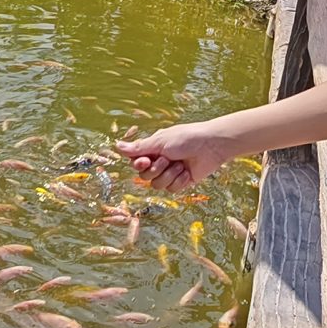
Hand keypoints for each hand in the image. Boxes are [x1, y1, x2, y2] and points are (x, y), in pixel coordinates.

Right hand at [117, 123, 240, 191]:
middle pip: (144, 177)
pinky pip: (172, 189)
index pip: (136, 163)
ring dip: (169, 175)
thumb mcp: (160, 142)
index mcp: (153, 150)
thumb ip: (138, 148)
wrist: (210, 146)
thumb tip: (116, 146)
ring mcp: (170, 173)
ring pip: (157, 185)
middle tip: (167, 159)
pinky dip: (179, 180)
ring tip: (180, 165)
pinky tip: (187, 171)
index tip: (147, 160)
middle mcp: (159, 162)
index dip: (139, 165)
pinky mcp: (182, 182)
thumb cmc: (186, 138)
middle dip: (156, 170)